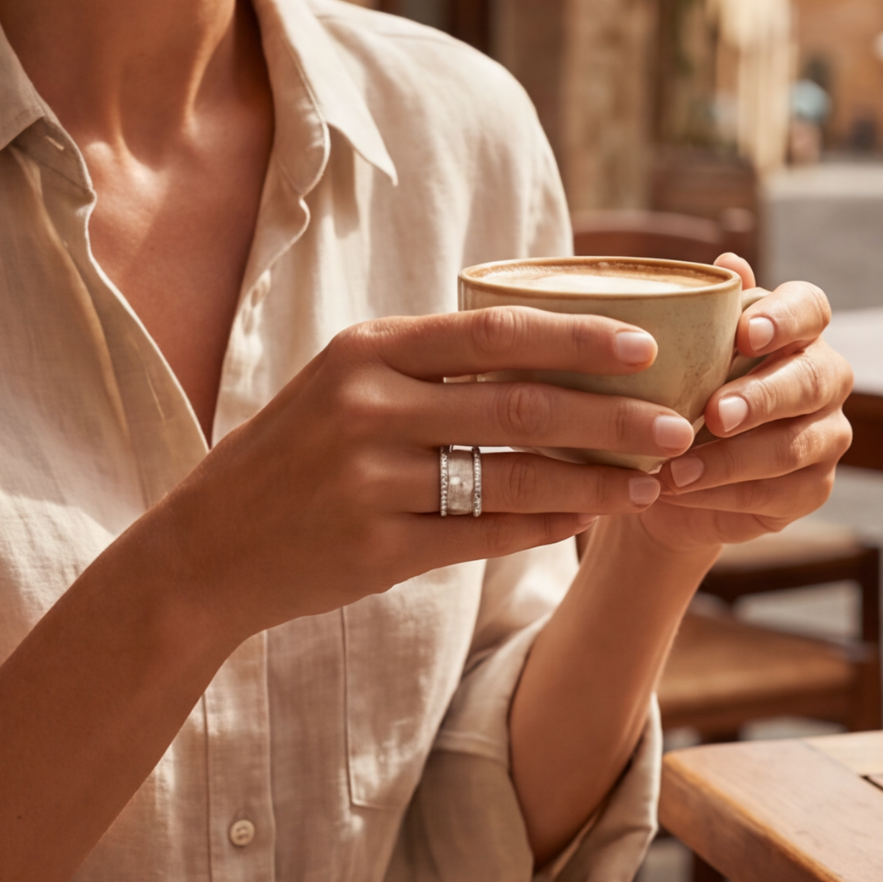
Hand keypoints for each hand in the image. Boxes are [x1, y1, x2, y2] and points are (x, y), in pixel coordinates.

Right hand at [149, 306, 693, 642]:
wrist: (207, 547)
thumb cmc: (293, 454)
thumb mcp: (345, 382)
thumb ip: (430, 364)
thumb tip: (545, 346)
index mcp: (367, 351)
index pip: (493, 331)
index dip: (578, 336)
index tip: (647, 345)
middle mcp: (368, 409)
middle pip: (518, 405)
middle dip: (610, 415)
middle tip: (675, 423)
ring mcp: (370, 482)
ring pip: (512, 478)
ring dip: (594, 480)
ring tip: (651, 480)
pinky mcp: (376, 550)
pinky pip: (484, 537)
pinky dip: (544, 527)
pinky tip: (587, 522)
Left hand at [637, 255, 852, 551]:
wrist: (669, 470)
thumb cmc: (682, 390)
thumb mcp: (683, 350)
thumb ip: (708, 309)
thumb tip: (729, 262)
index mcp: (798, 329)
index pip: (810, 308)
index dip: (783, 319)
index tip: (744, 334)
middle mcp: (824, 377)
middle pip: (809, 381)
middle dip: (761, 397)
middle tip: (714, 413)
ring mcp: (827, 435)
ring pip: (792, 446)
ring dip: (731, 459)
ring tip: (676, 468)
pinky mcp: (813, 487)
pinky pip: (777, 493)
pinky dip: (725, 494)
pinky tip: (682, 490)